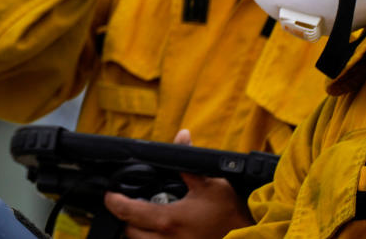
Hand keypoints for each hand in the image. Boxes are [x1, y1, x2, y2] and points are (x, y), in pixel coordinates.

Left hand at [102, 130, 253, 238]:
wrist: (255, 236)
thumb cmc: (233, 214)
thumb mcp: (210, 184)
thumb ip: (187, 161)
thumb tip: (182, 136)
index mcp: (169, 220)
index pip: (128, 211)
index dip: (114, 201)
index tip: (111, 195)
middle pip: (130, 232)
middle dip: (128, 219)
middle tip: (131, 206)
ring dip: (140, 233)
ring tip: (145, 220)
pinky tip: (159, 232)